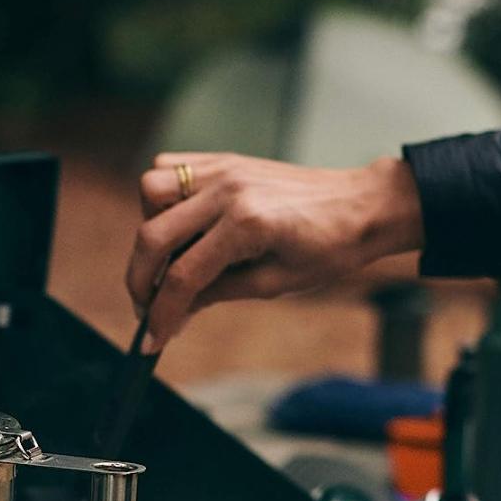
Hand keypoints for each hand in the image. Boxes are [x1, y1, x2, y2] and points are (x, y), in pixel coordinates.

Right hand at [126, 152, 423, 351]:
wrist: (360, 207)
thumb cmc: (329, 249)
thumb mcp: (273, 284)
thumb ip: (216, 293)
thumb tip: (173, 313)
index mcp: (248, 225)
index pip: (183, 277)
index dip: (161, 314)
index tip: (152, 340)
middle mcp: (228, 190)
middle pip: (154, 236)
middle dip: (140, 280)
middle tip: (146, 308)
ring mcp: (224, 169)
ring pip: (151, 191)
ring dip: (149, 231)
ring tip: (169, 258)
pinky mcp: (224, 160)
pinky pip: (169, 169)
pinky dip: (160, 200)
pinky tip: (179, 226)